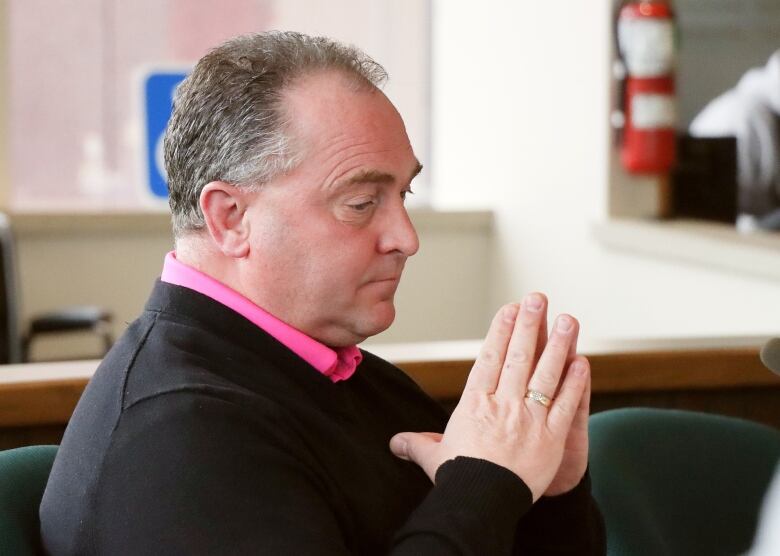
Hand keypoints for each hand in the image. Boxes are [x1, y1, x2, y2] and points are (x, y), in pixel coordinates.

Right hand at [389, 295, 589, 500]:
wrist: (481, 504)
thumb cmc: (458, 479)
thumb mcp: (434, 456)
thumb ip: (418, 443)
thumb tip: (395, 443)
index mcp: (475, 403)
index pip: (490, 357)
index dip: (501, 330)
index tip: (510, 308)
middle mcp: (503, 404)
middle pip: (519, 356)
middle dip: (529, 324)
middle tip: (538, 298)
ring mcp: (529, 418)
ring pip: (546, 373)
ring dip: (558, 344)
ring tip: (567, 319)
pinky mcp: (551, 436)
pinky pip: (565, 403)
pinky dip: (575, 382)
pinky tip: (581, 361)